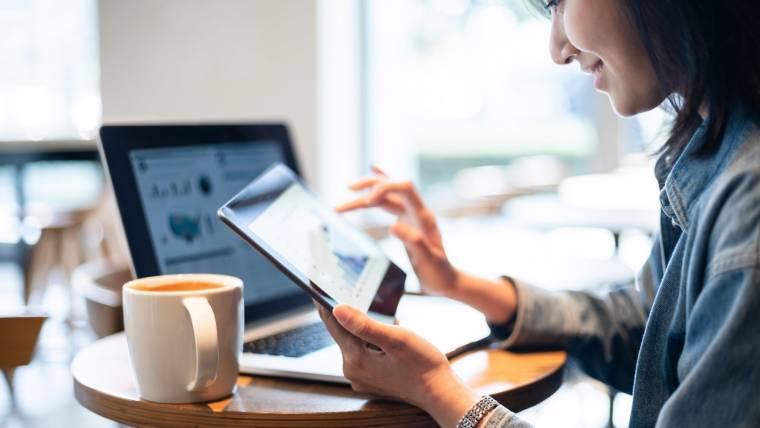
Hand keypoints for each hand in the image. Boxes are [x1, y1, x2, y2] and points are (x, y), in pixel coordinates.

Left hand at [317, 303, 478, 426]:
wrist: (440, 392)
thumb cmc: (423, 365)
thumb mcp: (396, 339)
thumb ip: (365, 325)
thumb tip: (337, 309)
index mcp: (355, 360)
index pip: (333, 324)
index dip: (324, 302)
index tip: (316, 284)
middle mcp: (353, 371)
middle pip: (343, 333)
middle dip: (348, 312)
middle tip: (346, 289)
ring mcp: (362, 377)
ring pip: (354, 342)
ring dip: (362, 326)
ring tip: (371, 309)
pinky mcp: (371, 379)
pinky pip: (364, 352)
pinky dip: (370, 339)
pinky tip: (385, 331)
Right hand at [336, 166, 459, 296]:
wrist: (445, 279)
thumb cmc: (438, 272)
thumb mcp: (427, 261)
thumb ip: (413, 242)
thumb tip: (393, 226)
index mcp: (423, 217)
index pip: (405, 188)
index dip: (385, 188)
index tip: (367, 200)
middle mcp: (417, 211)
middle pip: (392, 186)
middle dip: (370, 185)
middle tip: (349, 189)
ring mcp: (411, 214)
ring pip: (386, 196)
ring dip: (366, 194)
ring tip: (346, 194)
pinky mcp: (405, 219)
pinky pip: (390, 200)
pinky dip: (379, 188)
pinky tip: (374, 173)